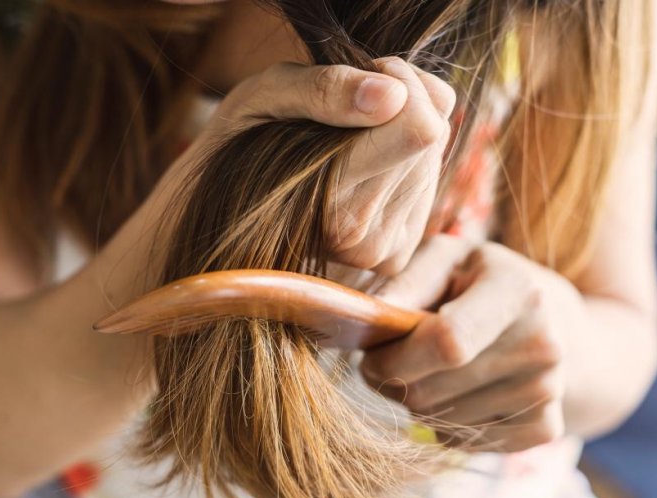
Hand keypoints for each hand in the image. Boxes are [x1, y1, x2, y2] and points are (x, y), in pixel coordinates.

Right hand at [197, 57, 454, 274]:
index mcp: (328, 197)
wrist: (222, 211)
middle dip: (396, 106)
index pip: (419, 128)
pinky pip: (430, 183)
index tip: (355, 82)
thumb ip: (324, 89)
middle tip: (343, 113)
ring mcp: (378, 252)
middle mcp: (358, 237)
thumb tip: (392, 96)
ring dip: (397, 132)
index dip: (392, 84)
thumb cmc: (240, 143)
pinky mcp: (393, 255)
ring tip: (343, 143)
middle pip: (430, 135)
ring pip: (433, 155)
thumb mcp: (265, 95)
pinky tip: (359, 167)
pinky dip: (402, 163)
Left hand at [360, 235, 583, 451]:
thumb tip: (371, 316)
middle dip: (393, 383)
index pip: (447, 342)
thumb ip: (407, 283)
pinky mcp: (545, 427)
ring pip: (442, 422)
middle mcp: (542, 344)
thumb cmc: (478, 282)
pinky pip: (463, 443)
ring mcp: (548, 390)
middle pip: (433, 391)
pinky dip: (444, 426)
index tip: (369, 356)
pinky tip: (455, 393)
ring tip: (427, 372)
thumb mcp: (446, 260)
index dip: (394, 358)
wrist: (550, 320)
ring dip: (416, 404)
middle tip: (387, 363)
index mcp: (517, 291)